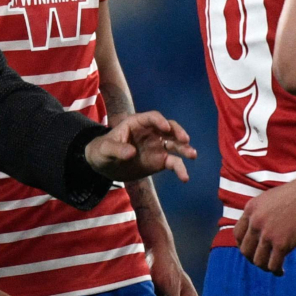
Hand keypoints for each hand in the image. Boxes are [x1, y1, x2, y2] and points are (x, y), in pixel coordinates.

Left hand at [84, 112, 198, 182]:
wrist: (106, 166)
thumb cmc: (103, 151)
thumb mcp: (105, 149)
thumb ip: (117, 149)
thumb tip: (132, 153)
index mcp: (138, 124)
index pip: (152, 118)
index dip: (160, 121)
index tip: (166, 128)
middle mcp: (152, 133)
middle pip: (169, 128)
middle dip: (178, 132)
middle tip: (185, 140)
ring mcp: (158, 146)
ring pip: (175, 144)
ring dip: (185, 148)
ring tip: (192, 155)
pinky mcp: (161, 161)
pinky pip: (173, 163)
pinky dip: (180, 168)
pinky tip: (184, 177)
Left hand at [234, 170, 295, 276]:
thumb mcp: (271, 198)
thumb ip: (262, 213)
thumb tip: (262, 229)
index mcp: (251, 209)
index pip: (238, 234)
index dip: (243, 245)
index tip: (253, 250)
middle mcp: (255, 222)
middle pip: (245, 250)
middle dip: (253, 259)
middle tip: (263, 261)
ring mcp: (268, 234)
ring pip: (258, 261)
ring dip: (265, 267)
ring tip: (274, 267)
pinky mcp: (282, 244)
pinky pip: (274, 265)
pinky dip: (276, 271)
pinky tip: (282, 271)